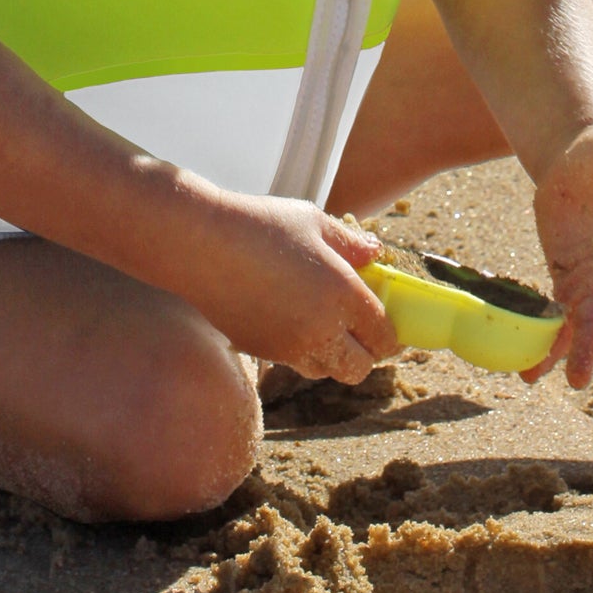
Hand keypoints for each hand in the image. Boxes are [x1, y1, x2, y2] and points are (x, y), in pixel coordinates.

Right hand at [181, 192, 397, 383]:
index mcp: (342, 294)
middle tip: (361, 327)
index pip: (383, 334)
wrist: (201, 244)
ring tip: (325, 321)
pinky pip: (294, 362)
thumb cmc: (261, 225)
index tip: (388, 321)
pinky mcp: (261, 351)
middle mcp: (320, 330)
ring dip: (334, 355)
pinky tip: (291, 317)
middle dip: (367, 352)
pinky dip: (303, 350)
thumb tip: (376, 253)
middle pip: (360, 367)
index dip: (391, 332)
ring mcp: (288, 347)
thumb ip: (351, 242)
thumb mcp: (314, 222)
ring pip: (326, 370)